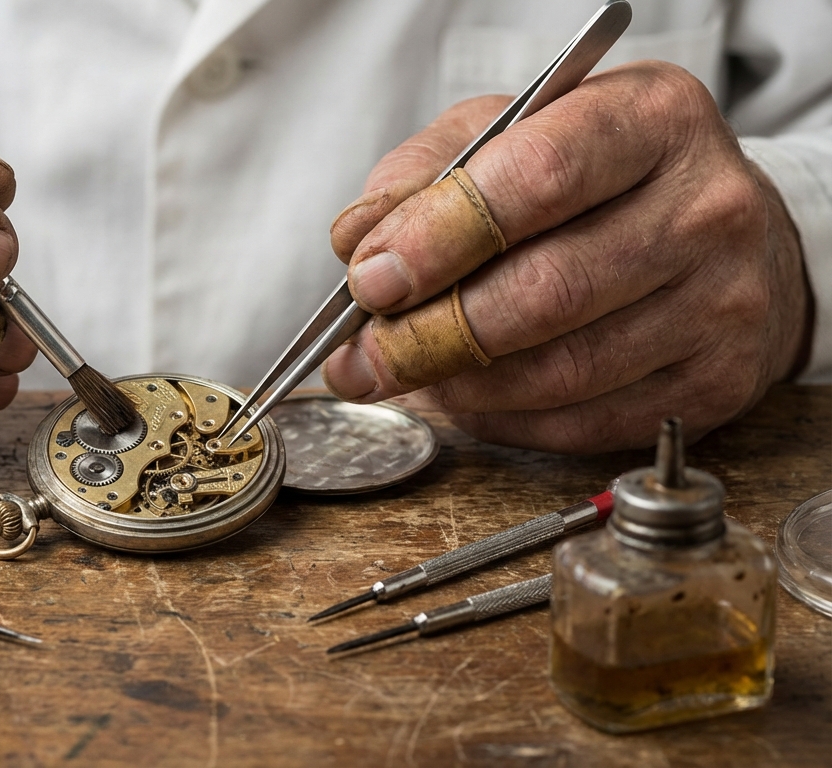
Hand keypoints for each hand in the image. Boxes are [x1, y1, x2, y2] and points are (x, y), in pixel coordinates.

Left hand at [324, 61, 811, 451]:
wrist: (718, 235)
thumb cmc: (598, 179)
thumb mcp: (511, 135)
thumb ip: (426, 176)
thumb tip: (357, 243)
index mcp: (651, 119)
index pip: (537, 178)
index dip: (438, 238)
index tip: (370, 279)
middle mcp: (706, 208)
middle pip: (546, 291)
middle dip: (430, 334)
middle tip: (363, 355)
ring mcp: (723, 303)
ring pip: (561, 371)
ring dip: (459, 385)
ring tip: (405, 372)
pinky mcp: (717, 384)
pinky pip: (584, 425)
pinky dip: (505, 419)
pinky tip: (469, 397)